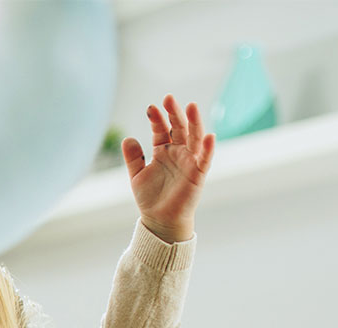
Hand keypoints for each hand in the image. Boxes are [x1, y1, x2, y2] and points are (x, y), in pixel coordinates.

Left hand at [123, 95, 213, 242]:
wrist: (160, 220)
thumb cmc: (150, 198)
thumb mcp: (137, 175)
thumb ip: (133, 157)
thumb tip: (127, 138)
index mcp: (163, 150)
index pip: (161, 129)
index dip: (156, 118)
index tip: (150, 108)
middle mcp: (178, 152)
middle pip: (179, 128)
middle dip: (174, 113)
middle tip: (169, 98)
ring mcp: (189, 162)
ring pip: (194, 138)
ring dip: (194, 122)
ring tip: (191, 106)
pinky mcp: (198, 174)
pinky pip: (205, 159)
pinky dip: (208, 148)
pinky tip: (209, 136)